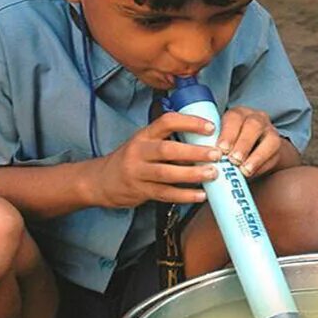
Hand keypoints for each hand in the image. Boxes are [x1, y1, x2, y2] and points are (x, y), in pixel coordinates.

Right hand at [90, 112, 218, 207]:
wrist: (101, 181)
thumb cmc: (132, 159)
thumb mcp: (145, 142)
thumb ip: (168, 140)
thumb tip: (205, 140)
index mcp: (144, 135)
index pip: (166, 122)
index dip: (190, 122)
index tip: (211, 127)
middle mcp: (139, 151)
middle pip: (167, 150)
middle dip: (194, 152)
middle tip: (216, 153)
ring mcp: (138, 172)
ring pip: (166, 173)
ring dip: (192, 174)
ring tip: (213, 174)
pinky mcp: (140, 191)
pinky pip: (165, 194)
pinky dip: (185, 195)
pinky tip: (201, 195)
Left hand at [212, 106, 283, 177]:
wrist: (250, 148)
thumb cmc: (227, 145)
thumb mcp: (218, 139)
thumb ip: (210, 145)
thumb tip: (197, 159)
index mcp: (238, 113)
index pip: (234, 118)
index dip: (228, 134)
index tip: (221, 149)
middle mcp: (256, 118)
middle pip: (254, 126)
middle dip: (243, 144)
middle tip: (234, 160)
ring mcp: (270, 131)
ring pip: (269, 139)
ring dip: (256, 157)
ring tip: (245, 170)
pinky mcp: (277, 146)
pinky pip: (274, 155)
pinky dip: (262, 166)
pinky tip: (252, 174)